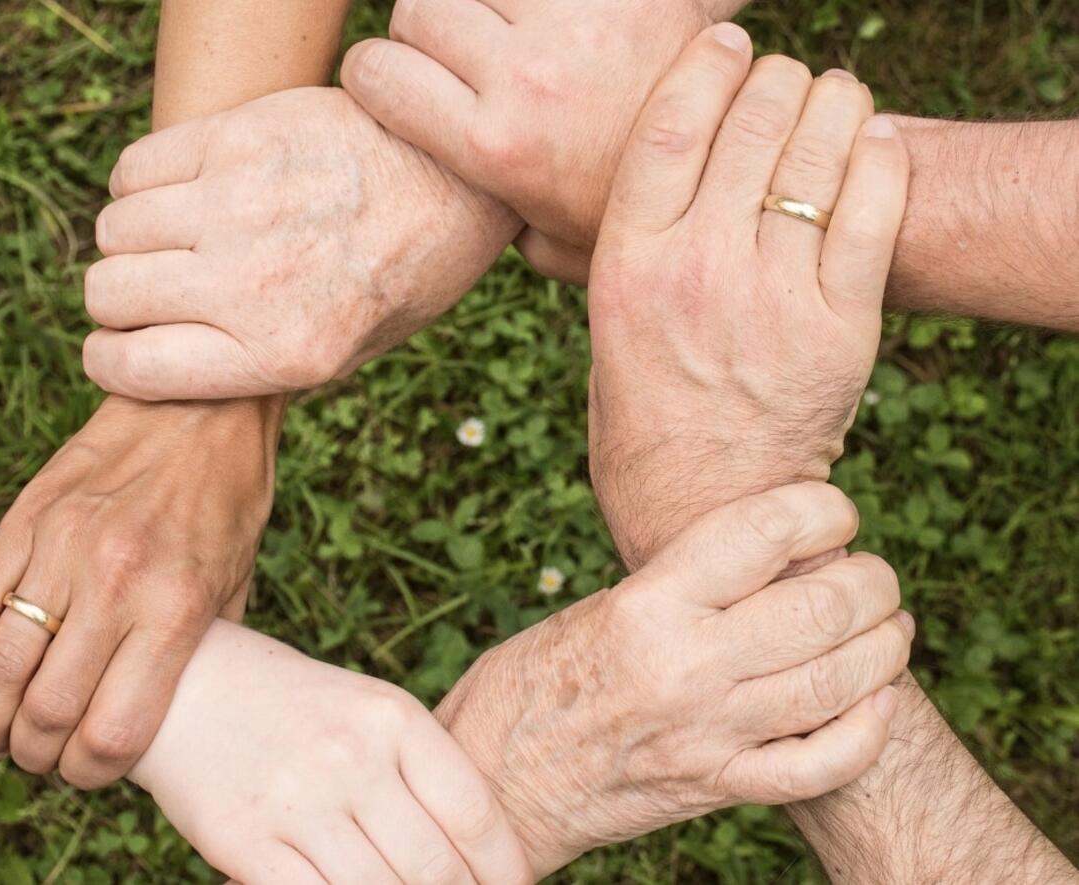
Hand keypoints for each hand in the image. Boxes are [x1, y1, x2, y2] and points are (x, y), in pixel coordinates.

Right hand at [0, 395, 280, 787]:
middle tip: (40, 755)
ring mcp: (63, 549)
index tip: (89, 771)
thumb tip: (162, 712)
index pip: (113, 730)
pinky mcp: (25, 521)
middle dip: (35, 755)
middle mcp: (116, 583)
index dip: (91, 773)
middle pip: (46, 712)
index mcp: (176, 608)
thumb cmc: (228, 500)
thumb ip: (200, 650)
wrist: (201, 406)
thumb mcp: (237, 582)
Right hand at [82, 86, 518, 399]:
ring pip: (114, 229)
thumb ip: (261, 365)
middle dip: (119, 301)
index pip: (132, 368)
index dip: (110, 361)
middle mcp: (254, 284)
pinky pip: (135, 168)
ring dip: (132, 240)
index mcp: (285, 353)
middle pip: (109, 294)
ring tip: (176, 239)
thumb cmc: (406, 272)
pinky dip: (140, 185)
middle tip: (155, 291)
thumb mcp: (352, 351)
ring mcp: (240, 205)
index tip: (118, 348)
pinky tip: (181, 192)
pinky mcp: (238, 138)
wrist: (458, 178)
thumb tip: (169, 365)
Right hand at [131, 622, 531, 884]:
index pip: (473, 810)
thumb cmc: (298, 705)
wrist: (189, 687)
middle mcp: (350, 757)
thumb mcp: (369, 710)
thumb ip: (420, 769)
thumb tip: (478, 849)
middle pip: (433, 865)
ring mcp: (296, 801)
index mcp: (392, 717)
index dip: (504, 865)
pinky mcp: (244, 842)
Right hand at [341, 0, 747, 281]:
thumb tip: (458, 212)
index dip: (375, 74)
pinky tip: (547, 22)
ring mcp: (574, 24)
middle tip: (456, 57)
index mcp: (493, 146)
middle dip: (424, 31)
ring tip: (505, 34)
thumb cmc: (633, 214)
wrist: (735, 171)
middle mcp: (525, 78)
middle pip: (419, 8)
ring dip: (479, 2)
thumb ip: (492, 220)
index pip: (376, 72)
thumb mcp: (551, 243)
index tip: (394, 84)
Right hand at [436, 483, 911, 875]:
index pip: (765, 532)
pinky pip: (821, 765)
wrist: (495, 779)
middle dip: (872, 581)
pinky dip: (867, 731)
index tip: (835, 511)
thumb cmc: (534, 679)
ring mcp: (708, 734)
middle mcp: (685, 666)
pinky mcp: (717, 787)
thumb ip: (684, 585)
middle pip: (822, 607)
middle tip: (874, 575)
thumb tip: (772, 557)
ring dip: (885, 647)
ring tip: (890, 627)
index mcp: (647, 604)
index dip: (823, 509)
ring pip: (838, 683)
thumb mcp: (601, 607)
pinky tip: (877, 701)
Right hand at [585, 27, 908, 566]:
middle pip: (750, 123)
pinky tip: (873, 141)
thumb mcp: (602, 331)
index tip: (725, 42)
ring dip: (832, 103)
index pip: (669, 125)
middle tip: (783, 79)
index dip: (705, 65)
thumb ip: (612, 255)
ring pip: (817, 153)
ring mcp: (773, 298)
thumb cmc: (643, 422)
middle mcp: (697, 271)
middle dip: (774, 78)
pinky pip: (874, 210)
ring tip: (832, 99)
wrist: (705, 511)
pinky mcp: (840, 328)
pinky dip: (880, 158)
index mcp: (627, 266)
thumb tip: (611, 186)